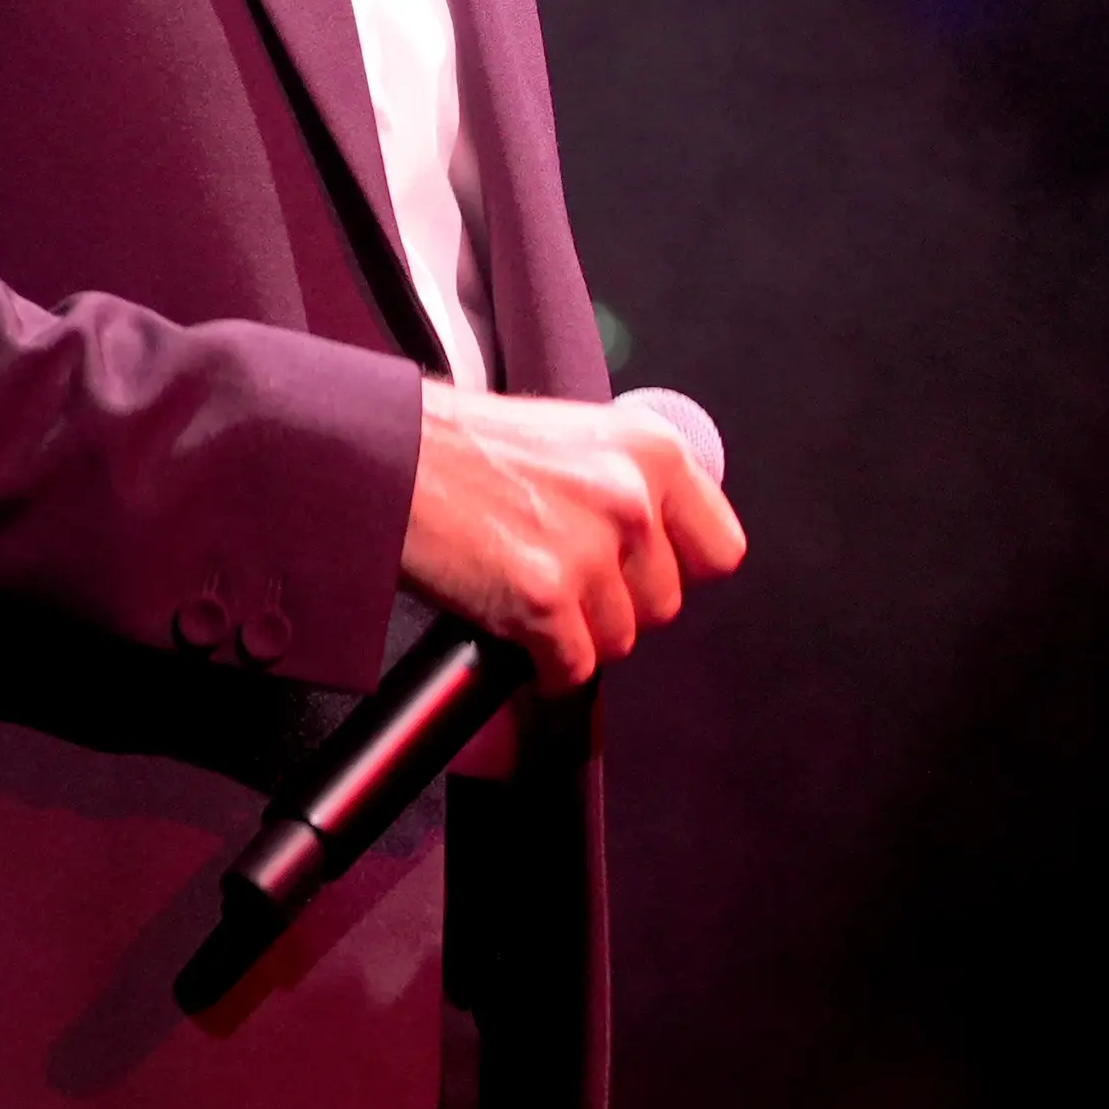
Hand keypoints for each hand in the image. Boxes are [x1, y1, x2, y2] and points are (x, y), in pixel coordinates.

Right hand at [398, 383, 747, 689]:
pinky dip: (543, 665)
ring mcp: (590, 550)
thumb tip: (667, 545)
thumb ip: (632, 485)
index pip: (720, 551)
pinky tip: (512, 628)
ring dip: (574, 634)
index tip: (640, 573)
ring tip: (526, 591)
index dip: (676, 571)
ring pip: (619, 641)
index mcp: (651, 451)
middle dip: (614, 605)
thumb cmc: (468, 447)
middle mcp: (631, 498)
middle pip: (664, 606)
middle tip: (560, 576)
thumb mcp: (576, 438)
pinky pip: (572, 669)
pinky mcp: (546, 599)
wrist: (388, 456)